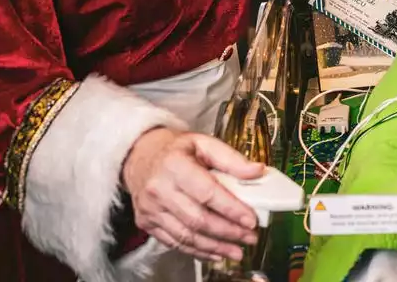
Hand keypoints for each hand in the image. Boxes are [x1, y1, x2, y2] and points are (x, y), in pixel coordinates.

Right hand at [122, 128, 263, 262]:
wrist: (139, 156)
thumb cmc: (175, 149)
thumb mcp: (204, 143)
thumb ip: (231, 159)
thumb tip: (257, 171)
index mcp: (174, 165)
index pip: (207, 193)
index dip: (231, 209)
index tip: (251, 220)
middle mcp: (159, 190)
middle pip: (198, 219)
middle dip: (229, 232)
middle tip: (251, 237)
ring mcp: (150, 209)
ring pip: (187, 236)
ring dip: (216, 247)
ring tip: (238, 252)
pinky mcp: (147, 223)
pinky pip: (175, 242)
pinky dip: (198, 251)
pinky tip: (216, 254)